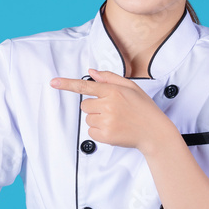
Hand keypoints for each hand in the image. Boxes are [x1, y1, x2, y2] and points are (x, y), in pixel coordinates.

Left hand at [49, 67, 171, 152]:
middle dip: (95, 107)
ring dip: (98, 120)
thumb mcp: (131, 87)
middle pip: (85, 105)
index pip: (85, 86)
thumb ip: (110, 78)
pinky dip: (100, 132)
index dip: (67, 84)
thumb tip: (91, 72)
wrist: (154, 132)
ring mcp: (107, 121)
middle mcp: (108, 105)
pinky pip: (91, 132)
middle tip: (113, 110)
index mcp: (113, 91)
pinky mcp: (106, 136)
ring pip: (88, 119)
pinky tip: (114, 129)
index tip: (53, 82)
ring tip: (116, 120)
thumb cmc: (143, 108)